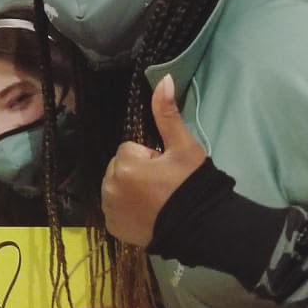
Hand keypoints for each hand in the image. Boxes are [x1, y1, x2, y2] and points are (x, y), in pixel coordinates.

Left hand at [101, 74, 207, 246]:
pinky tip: (147, 214)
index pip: (130, 149)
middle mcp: (109, 186)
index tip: (166, 170)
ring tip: (156, 200)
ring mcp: (108, 208)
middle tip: (162, 185)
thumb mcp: (183, 147)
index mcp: (124, 164)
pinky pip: (115, 209)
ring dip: (130, 189)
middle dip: (137, 172)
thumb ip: (167, 114)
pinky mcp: (112, 226)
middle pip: (120, 167)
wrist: (199, 228)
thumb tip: (163, 79)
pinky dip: (127, 210)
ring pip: (116, 187)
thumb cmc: (192, 185)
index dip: (150, 158)